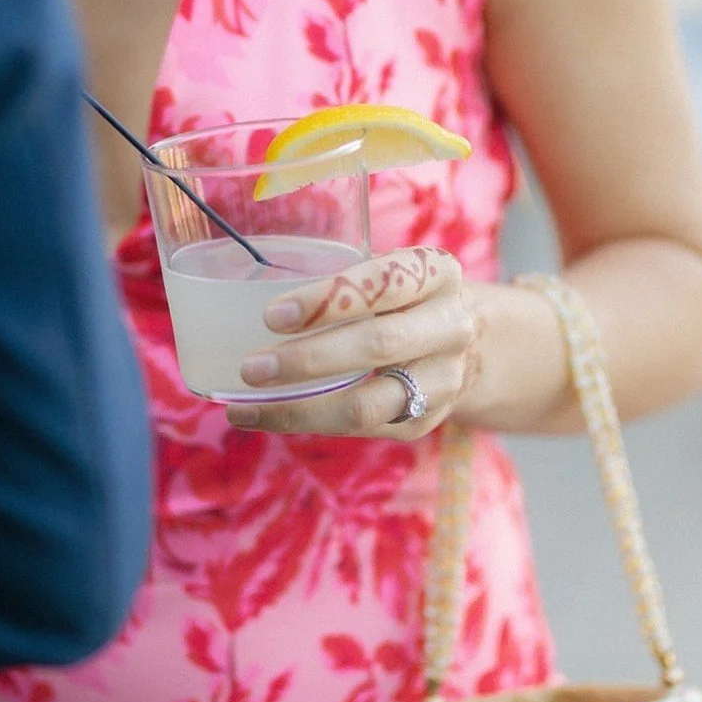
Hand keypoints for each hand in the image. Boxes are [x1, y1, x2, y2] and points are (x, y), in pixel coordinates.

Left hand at [227, 247, 477, 438]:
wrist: (455, 345)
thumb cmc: (397, 297)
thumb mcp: (384, 271)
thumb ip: (339, 277)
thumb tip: (245, 287)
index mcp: (438, 274)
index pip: (384, 282)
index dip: (327, 300)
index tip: (272, 316)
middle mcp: (450, 326)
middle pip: (377, 345)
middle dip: (309, 359)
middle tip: (252, 367)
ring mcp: (441, 380)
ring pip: (367, 405)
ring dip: (301, 409)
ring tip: (247, 406)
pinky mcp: (421, 421)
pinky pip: (358, 430)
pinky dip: (306, 423)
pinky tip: (263, 416)